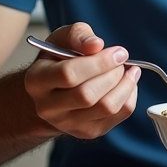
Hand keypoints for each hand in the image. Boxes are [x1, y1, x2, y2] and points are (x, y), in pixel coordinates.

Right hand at [24, 23, 140, 139]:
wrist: (54, 92)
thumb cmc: (59, 60)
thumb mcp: (62, 39)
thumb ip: (78, 35)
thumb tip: (96, 44)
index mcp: (36, 81)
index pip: (68, 74)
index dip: (99, 62)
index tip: (118, 51)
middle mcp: (47, 107)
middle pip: (88, 95)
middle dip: (113, 73)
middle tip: (121, 59)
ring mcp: (67, 123)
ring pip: (106, 107)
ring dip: (125, 85)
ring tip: (127, 70)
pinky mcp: (87, 131)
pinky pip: (119, 114)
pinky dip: (129, 95)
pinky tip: (127, 83)